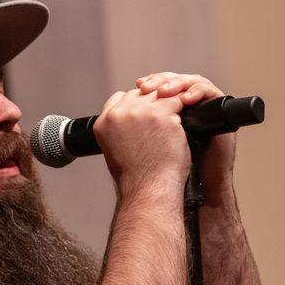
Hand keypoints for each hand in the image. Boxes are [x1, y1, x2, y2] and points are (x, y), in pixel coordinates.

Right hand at [93, 86, 190, 201]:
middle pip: (141, 94)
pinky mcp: (162, 116)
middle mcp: (119, 114)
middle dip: (153, 105)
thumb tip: (135, 113)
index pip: (120, 97)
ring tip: (169, 129)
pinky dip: (181, 115)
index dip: (135, 104)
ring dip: (168, 109)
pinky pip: (177, 104)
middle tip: (161, 124)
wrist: (148, 190)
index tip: (144, 115)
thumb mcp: (115, 148)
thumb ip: (120, 126)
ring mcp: (141, 113)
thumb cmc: (136, 176)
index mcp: (104, 122)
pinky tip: (177, 131)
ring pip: (160, 96)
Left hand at [136, 73, 236, 198]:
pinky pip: (208, 90)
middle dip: (160, 81)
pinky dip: (196, 92)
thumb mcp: (148, 141)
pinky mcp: (218, 109)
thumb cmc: (169, 167)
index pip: (160, 84)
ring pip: (190, 80)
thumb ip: (138, 123)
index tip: (138, 84)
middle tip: (148, 85)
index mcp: (168, 108)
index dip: (150, 82)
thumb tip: (116, 108)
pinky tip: (185, 99)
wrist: (196, 184)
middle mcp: (187, 103)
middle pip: (174, 79)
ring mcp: (203, 104)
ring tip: (164, 92)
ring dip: (176, 84)